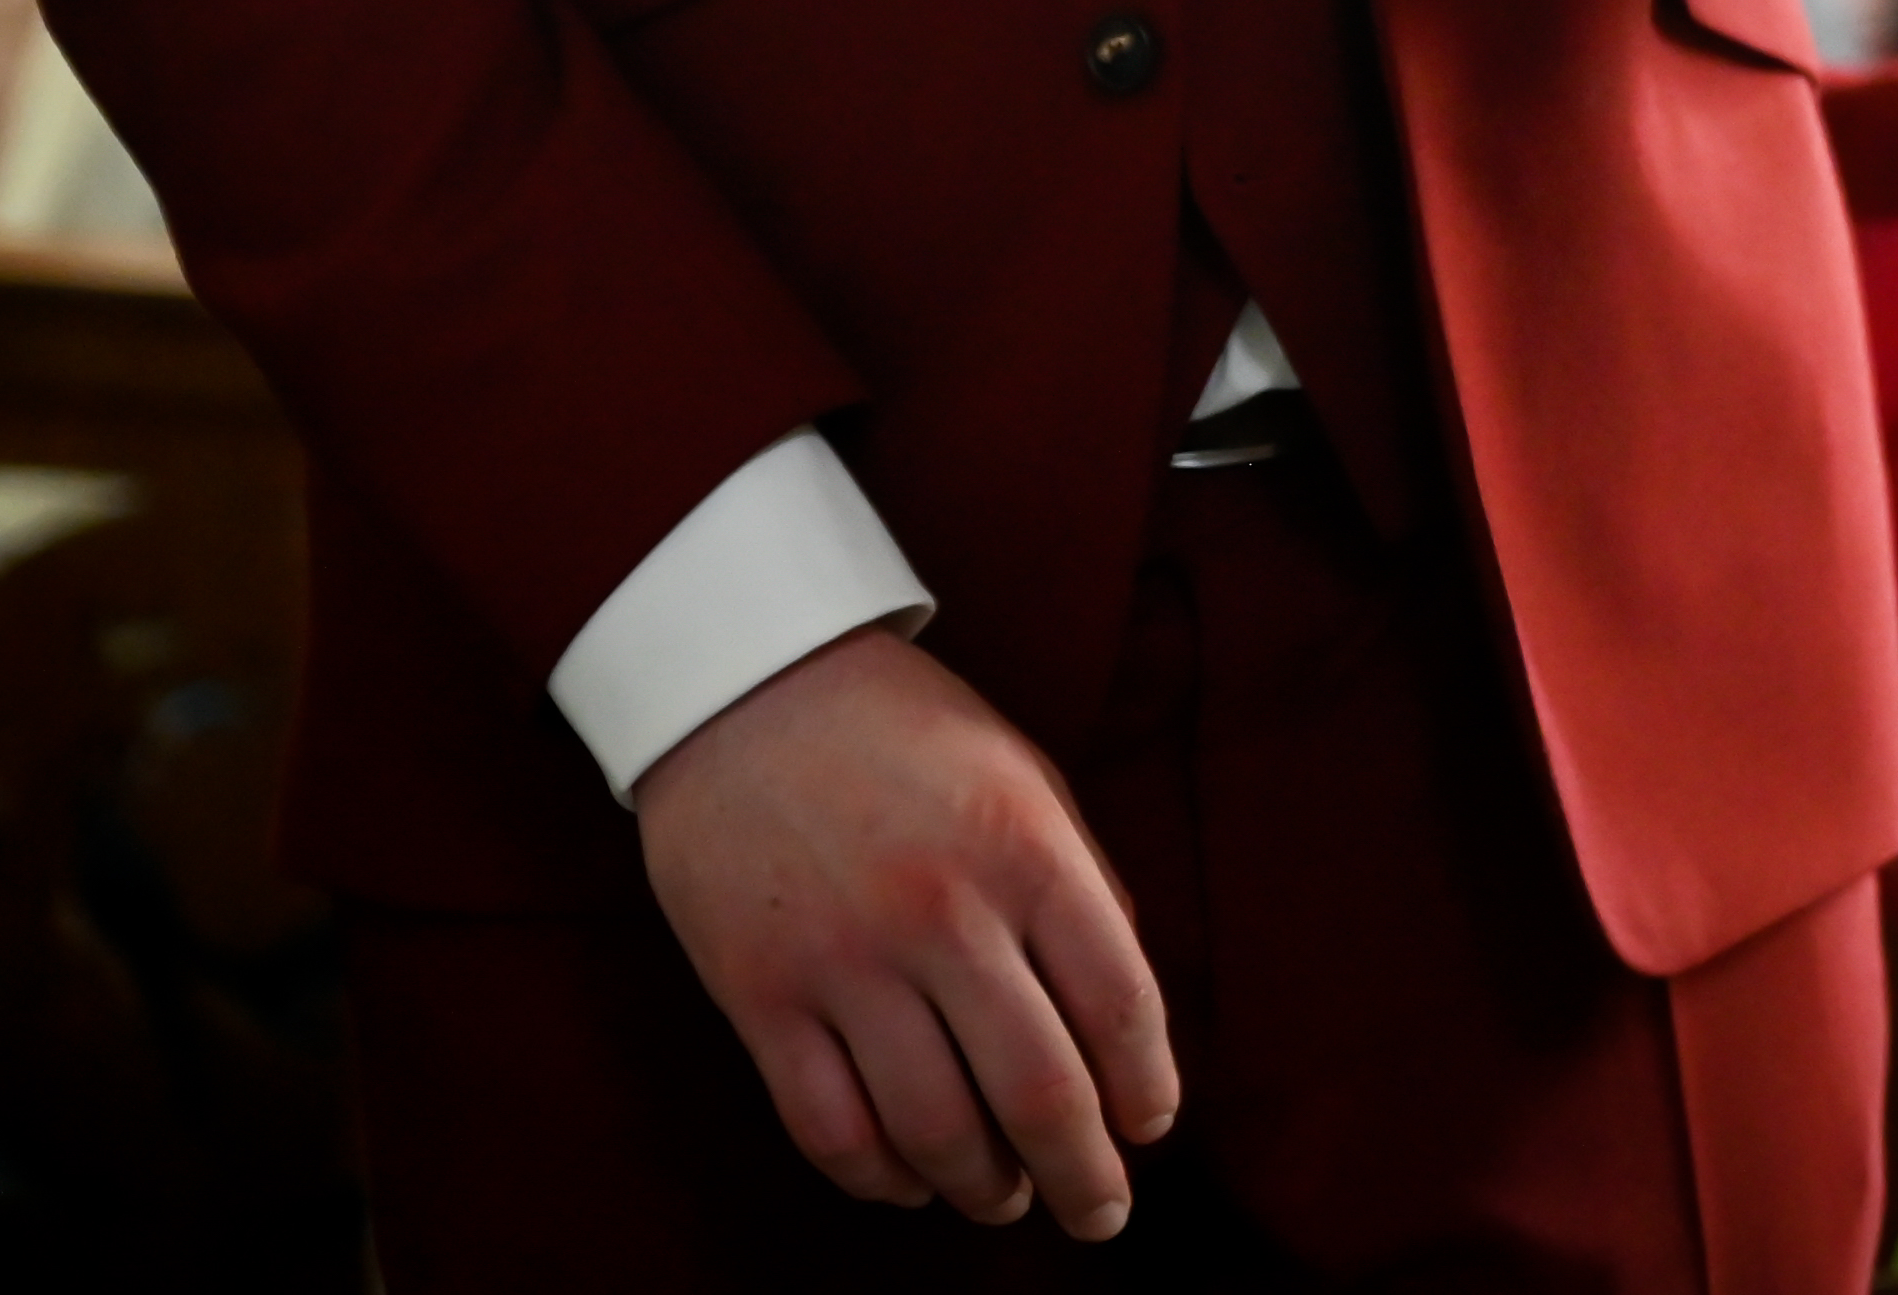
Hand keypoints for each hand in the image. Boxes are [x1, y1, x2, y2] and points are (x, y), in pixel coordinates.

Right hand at [635, 626, 1172, 1234]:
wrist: (747, 685)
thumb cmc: (906, 734)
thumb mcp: (1024, 779)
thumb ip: (1079, 889)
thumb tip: (1119, 1021)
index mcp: (1027, 851)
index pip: (1119, 1004)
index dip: (1146, 1087)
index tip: (1150, 1129)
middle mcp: (944, 914)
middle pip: (1037, 1089)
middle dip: (1083, 1175)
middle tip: (1099, 1213)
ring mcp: (846, 961)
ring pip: (934, 1130)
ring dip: (984, 1188)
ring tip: (1007, 1200)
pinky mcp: (761, 997)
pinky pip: (830, 1128)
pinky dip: (881, 1179)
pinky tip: (913, 1182)